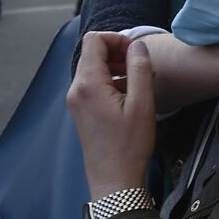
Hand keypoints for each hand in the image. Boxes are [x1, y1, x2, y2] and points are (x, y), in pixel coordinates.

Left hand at [69, 32, 156, 199]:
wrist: (115, 180)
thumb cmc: (129, 145)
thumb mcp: (142, 103)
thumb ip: (139, 68)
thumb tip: (137, 45)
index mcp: (87, 83)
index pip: (94, 40)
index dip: (116, 39)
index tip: (136, 52)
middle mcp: (76, 89)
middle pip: (92, 53)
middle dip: (117, 53)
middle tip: (140, 66)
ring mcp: (76, 101)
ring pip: (93, 69)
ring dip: (116, 68)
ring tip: (139, 82)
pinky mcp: (81, 111)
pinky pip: (93, 85)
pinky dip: (110, 82)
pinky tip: (129, 96)